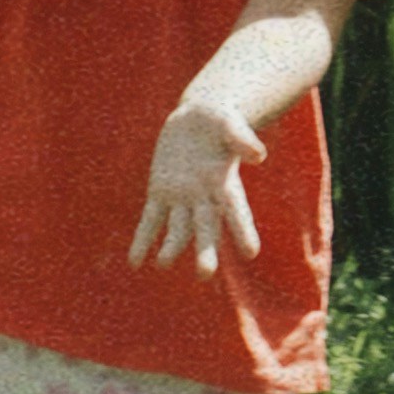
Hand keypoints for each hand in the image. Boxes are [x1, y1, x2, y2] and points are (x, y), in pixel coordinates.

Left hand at [132, 96, 267, 273]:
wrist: (198, 120)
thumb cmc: (220, 121)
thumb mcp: (229, 123)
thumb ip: (242, 138)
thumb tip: (259, 155)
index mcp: (226, 184)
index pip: (237, 210)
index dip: (243, 230)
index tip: (252, 252)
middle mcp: (205, 199)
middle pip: (206, 228)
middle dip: (205, 250)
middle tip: (204, 274)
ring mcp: (182, 199)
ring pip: (177, 228)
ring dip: (170, 247)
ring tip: (162, 263)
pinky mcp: (160, 192)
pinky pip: (151, 220)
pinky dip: (143, 240)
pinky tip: (135, 262)